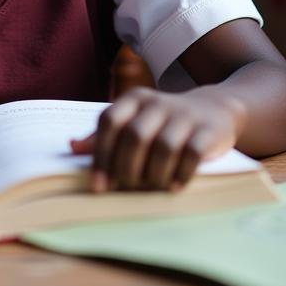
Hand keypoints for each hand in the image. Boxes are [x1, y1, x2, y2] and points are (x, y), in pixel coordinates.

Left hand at [69, 86, 246, 191]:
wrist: (213, 109)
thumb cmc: (163, 122)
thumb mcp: (133, 119)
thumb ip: (105, 134)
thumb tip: (72, 147)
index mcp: (133, 98)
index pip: (109, 121)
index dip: (101, 155)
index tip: (98, 185)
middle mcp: (157, 103)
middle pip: (134, 136)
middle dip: (126, 167)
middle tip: (126, 187)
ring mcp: (184, 115)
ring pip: (163, 147)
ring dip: (154, 174)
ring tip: (153, 187)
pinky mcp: (207, 130)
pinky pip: (192, 154)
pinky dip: (181, 174)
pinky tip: (174, 187)